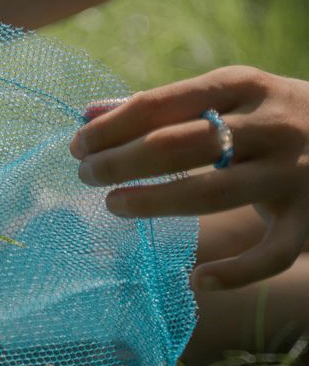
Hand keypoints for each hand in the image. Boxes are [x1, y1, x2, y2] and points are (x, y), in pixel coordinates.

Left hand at [69, 66, 308, 291]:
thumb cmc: (273, 117)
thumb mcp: (229, 96)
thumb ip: (163, 105)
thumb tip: (89, 113)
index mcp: (243, 86)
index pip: (161, 103)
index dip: (112, 126)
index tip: (78, 145)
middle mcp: (269, 126)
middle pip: (179, 145)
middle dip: (122, 161)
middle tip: (85, 175)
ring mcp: (293, 174)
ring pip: (213, 194)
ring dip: (155, 202)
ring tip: (114, 205)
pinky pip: (270, 255)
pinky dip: (235, 273)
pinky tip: (198, 279)